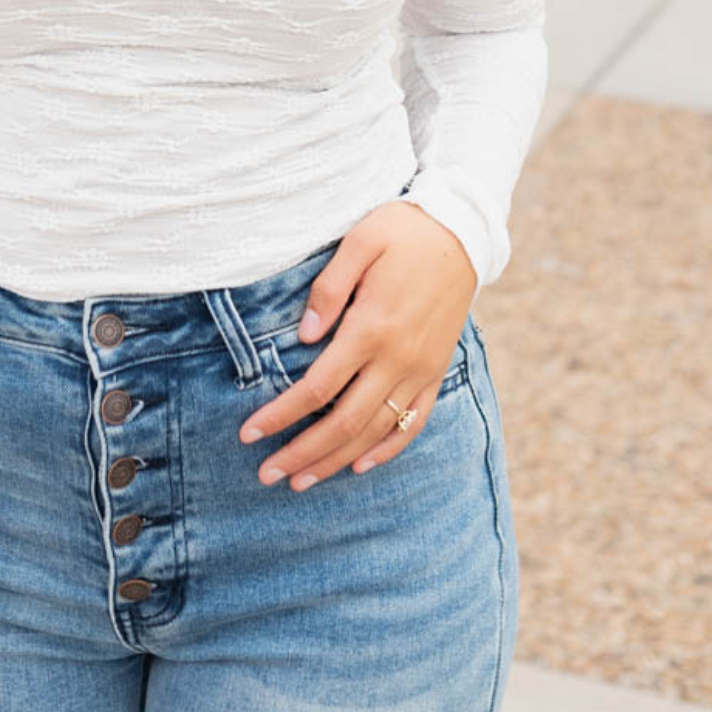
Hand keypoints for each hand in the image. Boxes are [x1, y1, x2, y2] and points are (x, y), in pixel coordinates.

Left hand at [238, 200, 476, 491]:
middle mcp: (398, 358)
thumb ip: (328, 289)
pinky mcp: (436, 371)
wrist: (462, 231)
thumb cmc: (402, 231)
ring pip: (375, 432)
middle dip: (301, 453)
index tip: (249, 433)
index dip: (280, 415)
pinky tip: (361, 465)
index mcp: (372, 327)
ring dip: (337, 461)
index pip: (317, 387)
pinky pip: (413, 422)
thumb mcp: (360, 242)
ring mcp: (421, 369)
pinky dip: (387, 450)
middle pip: (343, 422)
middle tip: (266, 475)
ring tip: (302, 481)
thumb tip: (303, 336)